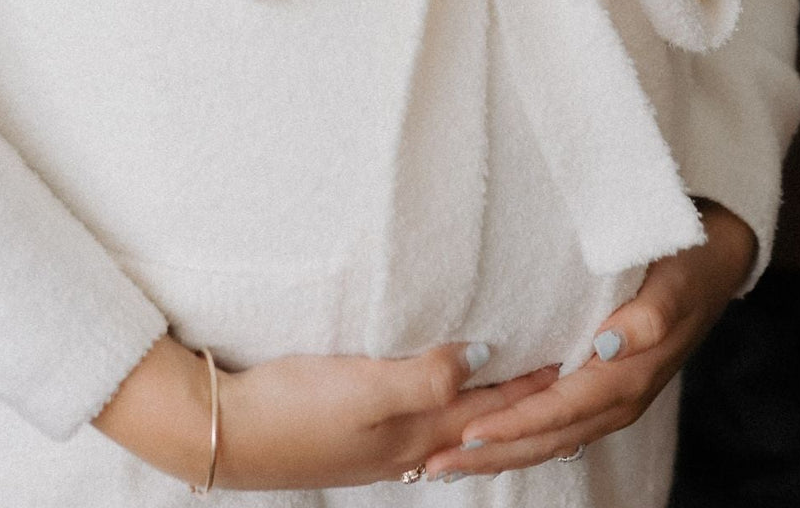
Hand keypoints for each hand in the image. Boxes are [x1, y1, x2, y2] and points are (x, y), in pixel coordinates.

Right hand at [92, 332, 562, 490]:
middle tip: (551, 373)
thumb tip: (484, 354)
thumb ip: (428, 375)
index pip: (489, 403)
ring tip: (503, 386)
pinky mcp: (353, 436)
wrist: (229, 434)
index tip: (570, 356)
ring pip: (450, 426)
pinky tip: (434, 403)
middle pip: (477, 421)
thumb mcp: (366, 387)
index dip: (530, 382)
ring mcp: (379, 446)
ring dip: (481, 406)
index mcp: (416, 430)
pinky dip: (444, 411)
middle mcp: (406, 444)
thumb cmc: (295, 407)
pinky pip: (418, 424)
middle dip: (516, 400)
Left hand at [420, 198, 757, 480]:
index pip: (557, 411)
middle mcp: (615, 398)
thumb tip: (607, 346)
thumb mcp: (672, 283)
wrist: (714, 261)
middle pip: (544, 438)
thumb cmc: (686, 265)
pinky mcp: (599, 386)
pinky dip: (517, 436)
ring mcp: (607, 397)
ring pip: (546, 438)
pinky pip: (553, 422)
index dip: (513, 426)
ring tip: (444, 462)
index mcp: (626, 378)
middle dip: (491, 454)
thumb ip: (647, 318)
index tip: (467, 434)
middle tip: (434, 464)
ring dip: (497, 453)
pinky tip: (483, 438)